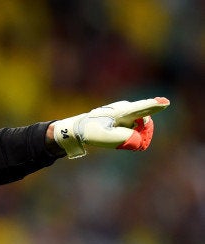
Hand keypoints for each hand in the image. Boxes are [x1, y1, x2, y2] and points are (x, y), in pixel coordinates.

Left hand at [52, 97, 169, 158]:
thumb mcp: (103, 137)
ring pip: (139, 126)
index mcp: (120, 111)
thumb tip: (138, 139)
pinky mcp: (125, 117)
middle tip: (123, 138)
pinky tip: (115, 133)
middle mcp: (125, 108)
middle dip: (141, 132)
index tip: (165, 102)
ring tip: (113, 133)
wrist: (79, 128)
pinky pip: (134, 128)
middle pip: (144, 121)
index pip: (140, 108)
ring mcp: (126, 111)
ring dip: (133, 133)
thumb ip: (122, 138)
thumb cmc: (90, 131)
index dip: (153, 106)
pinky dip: (129, 134)